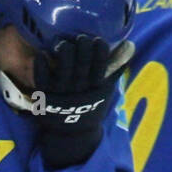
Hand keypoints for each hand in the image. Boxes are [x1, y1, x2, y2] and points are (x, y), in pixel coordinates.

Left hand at [32, 36, 133, 169]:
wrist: (72, 134)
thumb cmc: (91, 106)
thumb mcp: (106, 90)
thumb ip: (116, 69)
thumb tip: (129, 45)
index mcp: (95, 87)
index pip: (100, 65)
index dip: (100, 51)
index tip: (99, 40)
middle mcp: (79, 89)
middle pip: (82, 65)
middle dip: (83, 48)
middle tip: (83, 38)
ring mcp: (61, 92)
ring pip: (63, 69)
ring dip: (64, 53)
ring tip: (65, 44)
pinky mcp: (45, 95)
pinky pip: (42, 78)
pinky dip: (41, 65)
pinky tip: (43, 53)